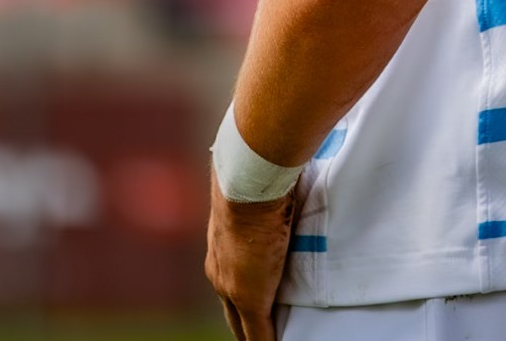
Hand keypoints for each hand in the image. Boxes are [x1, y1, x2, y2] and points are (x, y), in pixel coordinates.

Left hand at [205, 168, 295, 340]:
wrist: (249, 186)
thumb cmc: (258, 180)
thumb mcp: (262, 198)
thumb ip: (268, 204)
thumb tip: (285, 186)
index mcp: (221, 251)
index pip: (229, 288)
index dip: (240, 304)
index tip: (252, 312)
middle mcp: (220, 272)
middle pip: (231, 313)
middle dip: (245, 326)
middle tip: (261, 335)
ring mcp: (231, 287)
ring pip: (241, 323)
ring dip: (255, 333)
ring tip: (269, 339)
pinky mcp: (249, 297)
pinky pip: (257, 331)